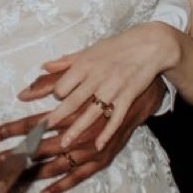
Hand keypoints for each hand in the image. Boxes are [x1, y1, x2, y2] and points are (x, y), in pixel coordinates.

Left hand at [0, 23, 177, 154]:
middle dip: (57, 117)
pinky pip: (115, 118)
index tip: (57, 100)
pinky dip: (107, 133)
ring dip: (76, 129)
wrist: (149, 46)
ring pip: (91, 113)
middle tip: (42, 131)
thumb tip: (44, 67)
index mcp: (84, 65)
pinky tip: (98, 145)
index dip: (57, 95)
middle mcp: (96, 78)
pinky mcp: (128, 97)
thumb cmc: (117, 47)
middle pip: (72, 102)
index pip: (62, 86)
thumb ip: (66, 61)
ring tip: (64, 144)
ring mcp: (113, 89)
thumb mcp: (89, 50)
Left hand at [0, 77, 166, 192]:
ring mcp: (93, 146)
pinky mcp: (105, 155)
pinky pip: (82, 174)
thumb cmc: (109, 79)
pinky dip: (63, 185)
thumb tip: (23, 92)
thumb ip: (50, 83)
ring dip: (35, 173)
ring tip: (12, 181)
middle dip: (16, 156)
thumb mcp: (80, 74)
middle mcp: (80, 131)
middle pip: (41, 147)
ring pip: (59, 164)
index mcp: (71, 109)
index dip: (12, 129)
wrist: (145, 87)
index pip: (35, 122)